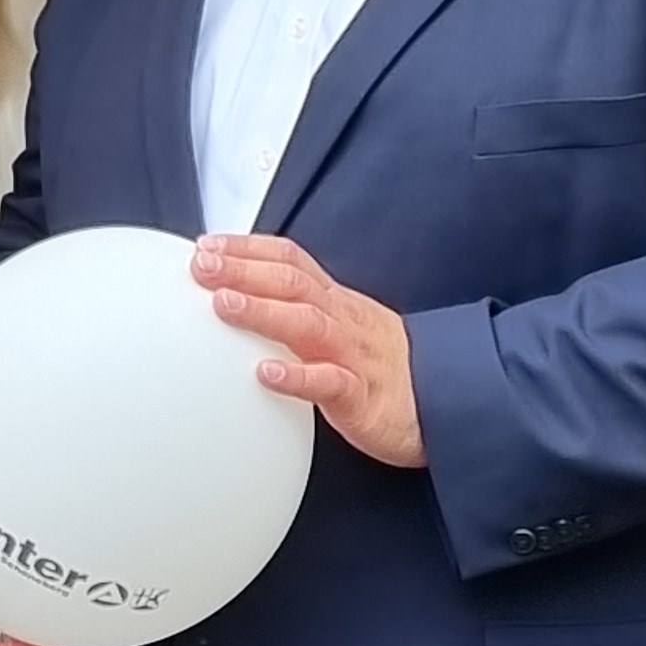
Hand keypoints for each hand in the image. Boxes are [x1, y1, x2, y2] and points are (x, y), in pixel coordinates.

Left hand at [193, 235, 423, 469]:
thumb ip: (298, 309)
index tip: (207, 244)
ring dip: (263, 310)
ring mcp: (352, 355)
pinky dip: (297, 377)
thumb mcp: (341, 325)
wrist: (444, 401)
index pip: (289, 260)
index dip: (248, 248)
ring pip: (307, 323)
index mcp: (334, 301)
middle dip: (243, 269)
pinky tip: (265, 373)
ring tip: (224, 303)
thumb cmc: (382, 368)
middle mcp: (342, 319)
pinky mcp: (362, 397)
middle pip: (291, 282)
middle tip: (201, 264)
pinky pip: (329, 383)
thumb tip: (243, 297)